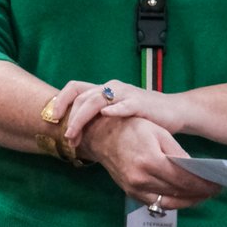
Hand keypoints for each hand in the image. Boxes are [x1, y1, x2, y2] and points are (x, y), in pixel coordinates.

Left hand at [54, 80, 185, 142]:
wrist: (174, 112)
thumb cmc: (143, 116)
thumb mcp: (116, 115)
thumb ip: (98, 118)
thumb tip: (73, 134)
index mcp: (104, 89)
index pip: (74, 88)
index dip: (60, 101)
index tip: (52, 120)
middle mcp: (112, 88)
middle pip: (82, 98)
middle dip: (70, 119)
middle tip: (67, 138)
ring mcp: (126, 94)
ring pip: (96, 100)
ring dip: (82, 118)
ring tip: (75, 135)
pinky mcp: (141, 103)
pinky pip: (125, 104)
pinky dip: (114, 109)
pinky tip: (105, 116)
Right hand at [78, 116, 219, 209]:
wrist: (100, 135)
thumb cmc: (130, 127)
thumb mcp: (157, 132)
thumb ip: (177, 152)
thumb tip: (194, 170)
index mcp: (149, 159)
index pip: (184, 178)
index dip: (204, 183)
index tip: (218, 183)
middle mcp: (141, 178)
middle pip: (179, 192)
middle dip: (200, 192)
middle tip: (215, 189)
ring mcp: (134, 188)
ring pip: (169, 202)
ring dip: (189, 201)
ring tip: (203, 195)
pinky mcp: (130, 192)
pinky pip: (156, 203)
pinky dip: (173, 202)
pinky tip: (184, 197)